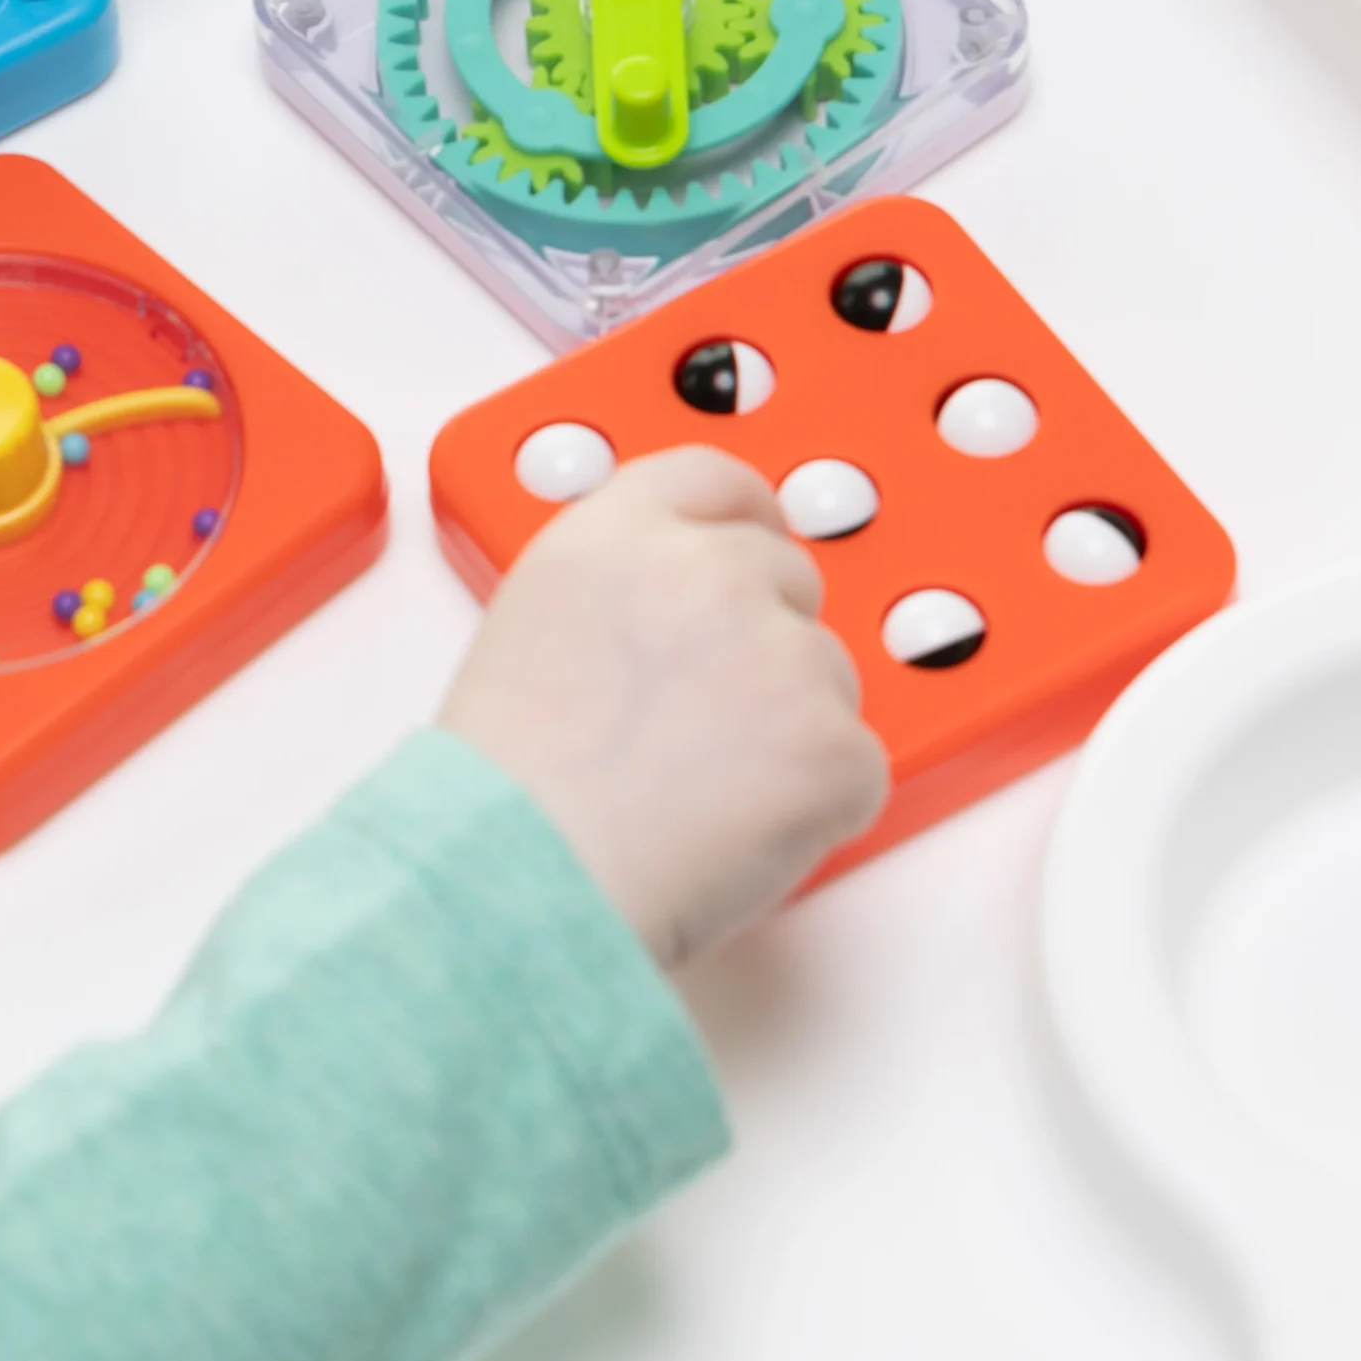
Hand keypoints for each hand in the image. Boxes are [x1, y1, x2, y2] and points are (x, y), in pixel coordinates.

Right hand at [440, 447, 887, 965]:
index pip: (717, 481)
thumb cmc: (504, 790)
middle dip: (764, 644)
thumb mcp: (531, 629)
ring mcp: (784, 651)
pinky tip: (736, 836)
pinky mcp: (837, 744)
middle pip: (788, 578)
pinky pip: (856, 769)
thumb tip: (674, 623)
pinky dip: (817, 809)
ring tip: (698, 796)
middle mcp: (708, 571)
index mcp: (616, 534)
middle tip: (706, 725)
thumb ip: (618, 589)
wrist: (522, 879)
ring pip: (828, 676)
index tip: (751, 548)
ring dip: (790, 729)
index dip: (741, 521)